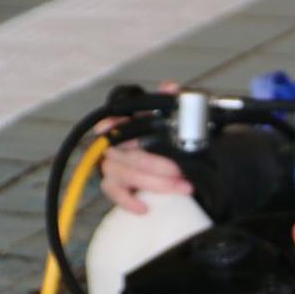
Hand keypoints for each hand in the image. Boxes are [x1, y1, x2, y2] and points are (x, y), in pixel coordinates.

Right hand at [96, 81, 189, 212]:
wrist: (170, 165)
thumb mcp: (169, 119)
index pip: (112, 122)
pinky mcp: (113, 184)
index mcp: (124, 124)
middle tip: (182, 173)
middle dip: (158, 165)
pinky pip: (114, 193)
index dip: (115, 126)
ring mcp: (111, 165)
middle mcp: (114, 144)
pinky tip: (144, 207)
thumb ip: (168, 102)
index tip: (122, 131)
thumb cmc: (164, 140)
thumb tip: (170, 86)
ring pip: (126, 175)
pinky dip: (128, 201)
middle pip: (129, 155)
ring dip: (155, 183)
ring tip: (182, 187)